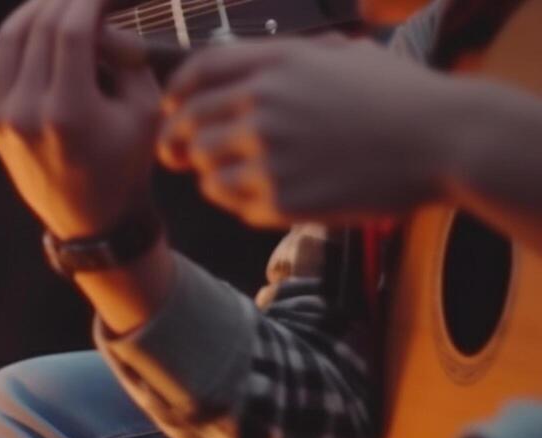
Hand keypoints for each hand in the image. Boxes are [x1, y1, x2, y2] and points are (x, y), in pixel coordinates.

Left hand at [0, 0, 163, 237]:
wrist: (89, 218)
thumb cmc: (127, 162)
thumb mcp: (144, 107)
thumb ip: (126, 53)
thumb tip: (99, 19)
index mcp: (67, 112)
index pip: (70, 30)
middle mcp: (26, 113)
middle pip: (37, 27)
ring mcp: (1, 116)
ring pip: (9, 37)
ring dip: (38, 8)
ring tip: (67, 0)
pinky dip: (21, 35)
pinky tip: (46, 27)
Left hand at [159, 37, 464, 226]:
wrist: (445, 140)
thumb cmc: (403, 97)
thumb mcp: (347, 54)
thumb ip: (294, 58)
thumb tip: (253, 64)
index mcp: (278, 64)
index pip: (197, 73)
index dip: (175, 93)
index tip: (171, 109)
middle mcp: (265, 104)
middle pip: (188, 125)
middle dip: (178, 141)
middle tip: (178, 155)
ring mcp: (270, 153)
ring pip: (206, 171)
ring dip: (212, 175)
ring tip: (235, 176)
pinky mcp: (282, 197)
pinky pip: (235, 203)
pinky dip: (240, 201)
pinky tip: (263, 195)